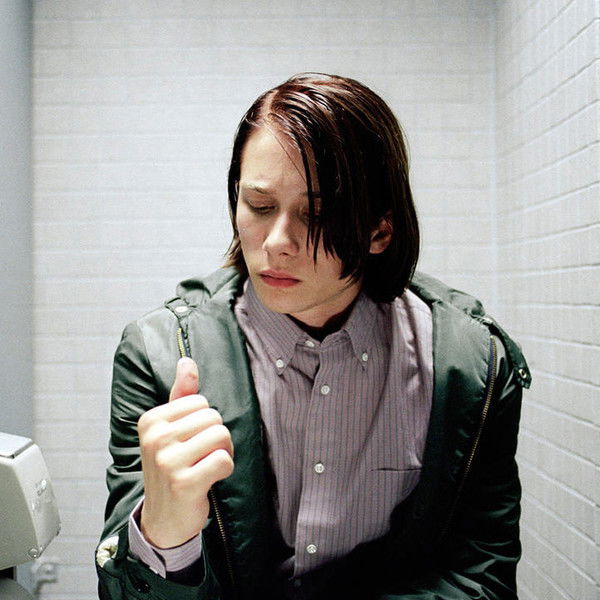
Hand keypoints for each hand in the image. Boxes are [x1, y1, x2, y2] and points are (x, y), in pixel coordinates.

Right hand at [137, 357, 233, 547]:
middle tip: (202, 457)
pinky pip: (224, 459)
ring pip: (222, 436)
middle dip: (217, 437)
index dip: (206, 422)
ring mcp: (168, 461)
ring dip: (224, 453)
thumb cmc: (172, 468)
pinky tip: (210, 480)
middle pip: (214, 417)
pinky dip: (225, 469)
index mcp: (151, 421)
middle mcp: (155, 438)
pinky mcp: (184, 482)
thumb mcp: (170, 430)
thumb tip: (186, 360)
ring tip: (206, 467)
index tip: (192, 442)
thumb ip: (180, 394)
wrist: (164, 519)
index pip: (200, 401)